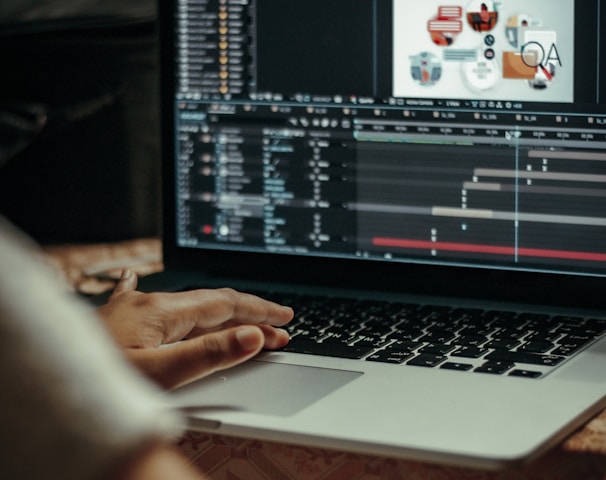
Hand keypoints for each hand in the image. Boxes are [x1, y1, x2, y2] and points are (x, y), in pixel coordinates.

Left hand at [97, 270, 293, 388]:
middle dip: (249, 313)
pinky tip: (138, 279)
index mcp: (162, 311)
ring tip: (245, 320)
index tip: (285, 320)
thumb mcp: (159, 373)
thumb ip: (208, 353)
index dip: (259, 311)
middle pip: (211, 303)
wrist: (44, 378)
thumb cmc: (96, 381)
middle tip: (278, 325)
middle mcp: (148, 303)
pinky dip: (165, 300)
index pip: (225, 305)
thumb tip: (251, 335)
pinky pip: (153, 303)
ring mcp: (132, 310)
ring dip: (222, 313)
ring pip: (189, 306)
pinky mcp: (119, 322)